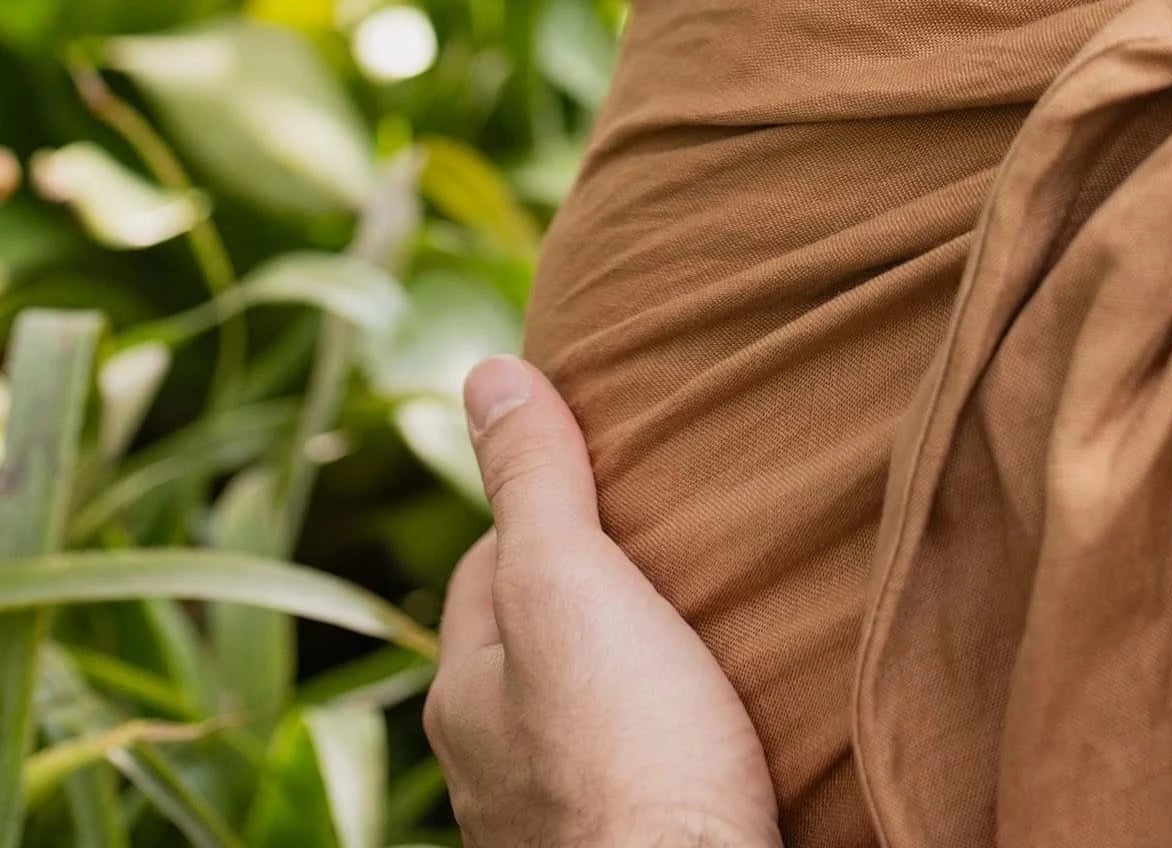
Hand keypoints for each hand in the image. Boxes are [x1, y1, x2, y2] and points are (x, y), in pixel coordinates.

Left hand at [425, 357, 781, 847]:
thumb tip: (486, 371)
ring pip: (579, 706)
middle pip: (531, 636)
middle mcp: (489, 760)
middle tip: (661, 542)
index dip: (545, 507)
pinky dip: (656, 732)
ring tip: (693, 627)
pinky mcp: (620, 843)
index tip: (608, 477)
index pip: (490, 559)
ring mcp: (549, 814)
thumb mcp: (570, 582)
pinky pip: (628, 763)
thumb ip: (534, 482)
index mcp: (466, 688)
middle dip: (583, 588)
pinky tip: (705, 722)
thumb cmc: (628, 749)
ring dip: (624, 665)